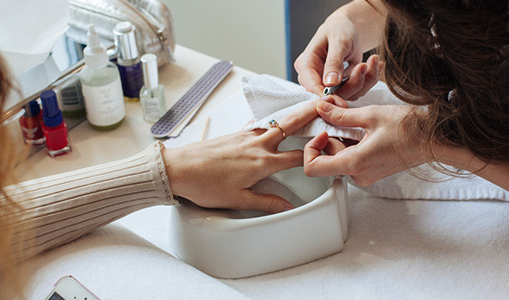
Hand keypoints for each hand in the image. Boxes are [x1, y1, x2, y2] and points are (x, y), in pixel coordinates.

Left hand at [162, 101, 321, 213]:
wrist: (178, 169)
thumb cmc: (205, 184)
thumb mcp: (238, 199)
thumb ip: (266, 202)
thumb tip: (287, 206)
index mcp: (262, 163)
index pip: (297, 156)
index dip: (316, 152)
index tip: (330, 148)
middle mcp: (256, 144)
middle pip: (290, 126)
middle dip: (309, 113)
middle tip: (324, 103)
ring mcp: (244, 136)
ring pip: (274, 122)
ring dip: (291, 115)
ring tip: (303, 109)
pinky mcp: (233, 134)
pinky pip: (257, 123)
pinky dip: (269, 120)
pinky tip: (269, 120)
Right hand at [293, 0, 385, 99]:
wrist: (347, 28)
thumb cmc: (339, 29)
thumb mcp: (338, 41)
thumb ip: (334, 62)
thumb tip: (330, 83)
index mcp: (306, 65)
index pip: (312, 86)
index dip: (328, 94)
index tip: (349, 88)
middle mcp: (315, 77)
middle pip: (333, 94)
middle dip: (354, 82)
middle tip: (365, 65)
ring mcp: (328, 84)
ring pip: (349, 94)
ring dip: (366, 79)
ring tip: (374, 60)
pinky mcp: (342, 86)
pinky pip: (357, 90)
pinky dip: (369, 78)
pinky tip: (375, 64)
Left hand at [303, 101, 425, 185]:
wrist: (438, 139)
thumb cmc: (412, 129)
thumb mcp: (371, 115)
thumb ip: (341, 114)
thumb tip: (322, 108)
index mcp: (355, 164)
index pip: (313, 168)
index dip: (310, 148)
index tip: (321, 130)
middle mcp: (358, 174)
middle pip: (326, 158)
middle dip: (328, 133)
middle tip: (336, 111)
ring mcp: (366, 174)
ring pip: (338, 156)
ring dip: (339, 134)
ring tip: (351, 114)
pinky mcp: (372, 169)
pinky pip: (351, 156)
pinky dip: (350, 139)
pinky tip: (360, 124)